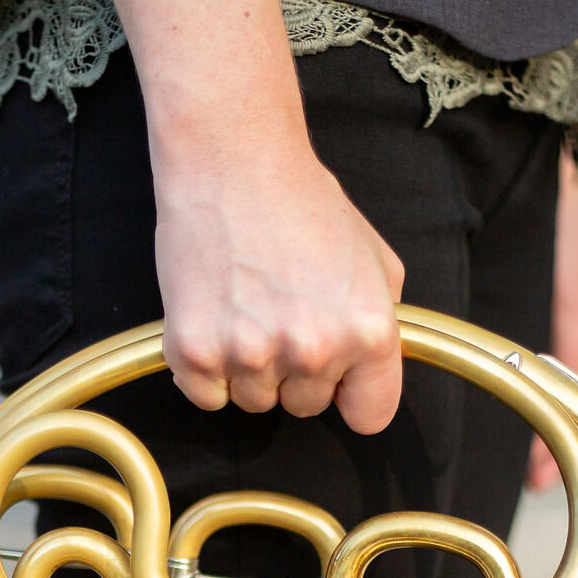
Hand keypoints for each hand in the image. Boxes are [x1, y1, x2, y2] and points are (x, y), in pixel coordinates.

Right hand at [154, 149, 405, 433]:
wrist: (232, 160)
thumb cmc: (302, 201)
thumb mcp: (375, 259)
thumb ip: (383, 322)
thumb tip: (372, 370)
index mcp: (368, 331)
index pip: (369, 417)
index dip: (351, 394)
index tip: (337, 379)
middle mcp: (312, 350)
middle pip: (304, 407)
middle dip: (294, 371)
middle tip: (279, 311)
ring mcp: (250, 354)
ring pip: (253, 402)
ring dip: (248, 368)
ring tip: (246, 305)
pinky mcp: (195, 351)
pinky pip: (205, 396)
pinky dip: (206, 369)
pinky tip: (214, 316)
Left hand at [530, 154, 577, 488]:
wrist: (556, 185)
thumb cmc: (571, 237)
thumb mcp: (569, 306)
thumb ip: (571, 364)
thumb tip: (569, 421)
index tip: (566, 479)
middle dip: (574, 445)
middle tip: (535, 481)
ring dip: (556, 422)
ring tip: (525, 460)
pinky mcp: (567, 322)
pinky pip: (562, 372)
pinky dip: (545, 394)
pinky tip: (521, 408)